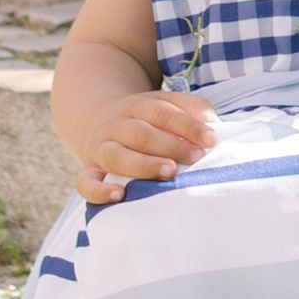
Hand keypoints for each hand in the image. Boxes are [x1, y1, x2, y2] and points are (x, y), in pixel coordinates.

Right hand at [74, 89, 218, 203]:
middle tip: (195, 157)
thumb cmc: (145, 119)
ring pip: (117, 155)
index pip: (164, 112)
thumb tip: (213, 122)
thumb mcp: (164, 104)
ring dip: (144, 165)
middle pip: (142, 133)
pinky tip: (119, 195)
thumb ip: (190, 109)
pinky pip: (85, 181)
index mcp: (138, 105)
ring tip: (169, 172)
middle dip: (170, 145)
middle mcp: (117, 124)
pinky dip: (99, 189)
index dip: (188, 125)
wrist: (98, 118)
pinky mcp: (88, 169)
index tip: (211, 139)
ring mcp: (100, 147)